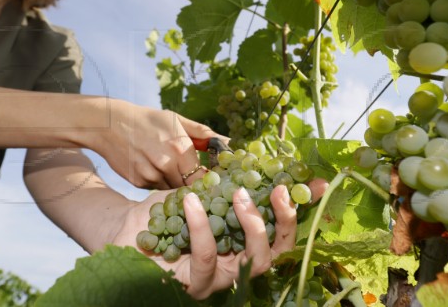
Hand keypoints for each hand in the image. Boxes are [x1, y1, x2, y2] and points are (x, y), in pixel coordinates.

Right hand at [88, 99, 222, 188]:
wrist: (110, 124)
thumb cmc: (148, 120)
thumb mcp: (177, 120)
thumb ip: (203, 133)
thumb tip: (228, 143)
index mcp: (180, 148)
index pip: (204, 177)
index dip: (209, 181)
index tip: (212, 179)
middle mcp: (166, 165)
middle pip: (189, 187)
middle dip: (193, 183)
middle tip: (192, 175)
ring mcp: (151, 176)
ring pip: (173, 189)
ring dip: (176, 183)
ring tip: (168, 166)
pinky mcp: (139, 183)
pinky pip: (158, 188)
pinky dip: (160, 182)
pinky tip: (154, 167)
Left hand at [112, 179, 327, 299]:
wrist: (130, 224)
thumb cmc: (173, 208)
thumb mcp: (210, 187)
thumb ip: (240, 180)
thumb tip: (276, 161)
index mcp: (247, 241)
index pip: (285, 229)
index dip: (303, 208)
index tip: (317, 182)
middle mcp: (240, 264)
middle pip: (278, 252)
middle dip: (284, 220)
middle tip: (277, 189)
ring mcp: (220, 278)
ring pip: (252, 261)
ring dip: (250, 224)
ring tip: (237, 194)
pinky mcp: (195, 284)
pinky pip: (206, 257)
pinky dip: (201, 226)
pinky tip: (192, 201)